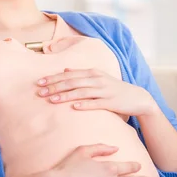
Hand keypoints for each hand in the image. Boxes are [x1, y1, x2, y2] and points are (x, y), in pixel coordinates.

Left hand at [37, 68, 155, 116]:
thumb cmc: (115, 89)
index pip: (69, 74)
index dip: (54, 78)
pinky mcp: (110, 102)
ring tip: (52, 100)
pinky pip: (95, 103)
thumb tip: (65, 69)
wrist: (137, 97)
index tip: (39, 82)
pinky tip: (73, 107)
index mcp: (93, 73)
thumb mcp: (99, 78)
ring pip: (81, 92)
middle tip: (40, 91)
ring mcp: (104, 91)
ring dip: (65, 95)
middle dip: (55, 86)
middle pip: (73, 82)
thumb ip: (82, 74)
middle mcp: (98, 79)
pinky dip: (84, 104)